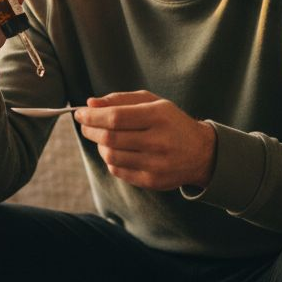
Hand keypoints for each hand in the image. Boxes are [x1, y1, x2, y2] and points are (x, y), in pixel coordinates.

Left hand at [74, 91, 215, 190]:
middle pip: (109, 138)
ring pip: (111, 156)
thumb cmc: (171, 122)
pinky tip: (117, 151)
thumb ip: (120, 100)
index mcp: (158, 116)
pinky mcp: (152, 181)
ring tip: (103, 138)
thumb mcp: (152, 102)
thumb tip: (90, 104)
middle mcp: (158, 141)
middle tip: (86, 125)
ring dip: (100, 145)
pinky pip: (118, 171)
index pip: (115, 117)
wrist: (201, 153)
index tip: (80, 113)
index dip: (92, 116)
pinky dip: (111, 160)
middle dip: (90, 130)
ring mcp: (156, 164)